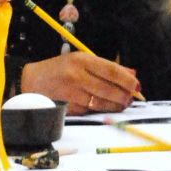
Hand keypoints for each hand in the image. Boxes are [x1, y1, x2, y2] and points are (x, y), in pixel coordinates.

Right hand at [20, 51, 140, 112]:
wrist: (32, 81)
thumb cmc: (61, 69)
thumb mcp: (82, 61)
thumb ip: (106, 67)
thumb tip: (132, 74)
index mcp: (81, 59)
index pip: (110, 70)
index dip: (126, 80)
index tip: (137, 86)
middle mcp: (76, 75)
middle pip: (107, 88)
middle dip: (123, 95)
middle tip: (131, 99)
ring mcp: (71, 92)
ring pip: (100, 102)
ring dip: (115, 105)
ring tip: (122, 104)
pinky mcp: (67, 106)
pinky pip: (89, 110)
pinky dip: (100, 110)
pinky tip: (105, 108)